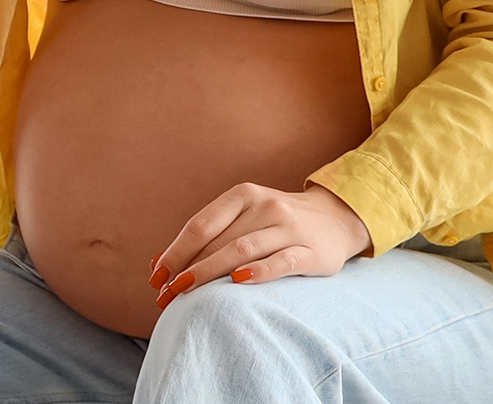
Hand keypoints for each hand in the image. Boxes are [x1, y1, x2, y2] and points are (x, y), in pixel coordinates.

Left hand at [148, 182, 371, 310]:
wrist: (335, 218)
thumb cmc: (275, 224)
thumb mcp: (243, 218)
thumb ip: (207, 237)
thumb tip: (157, 265)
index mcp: (243, 195)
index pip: (201, 225)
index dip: (175, 251)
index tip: (156, 277)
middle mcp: (266, 206)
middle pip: (218, 241)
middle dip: (187, 271)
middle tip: (166, 296)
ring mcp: (289, 227)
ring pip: (243, 250)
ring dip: (210, 274)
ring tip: (187, 294)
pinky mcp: (311, 251)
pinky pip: (281, 262)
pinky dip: (258, 272)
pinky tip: (236, 283)